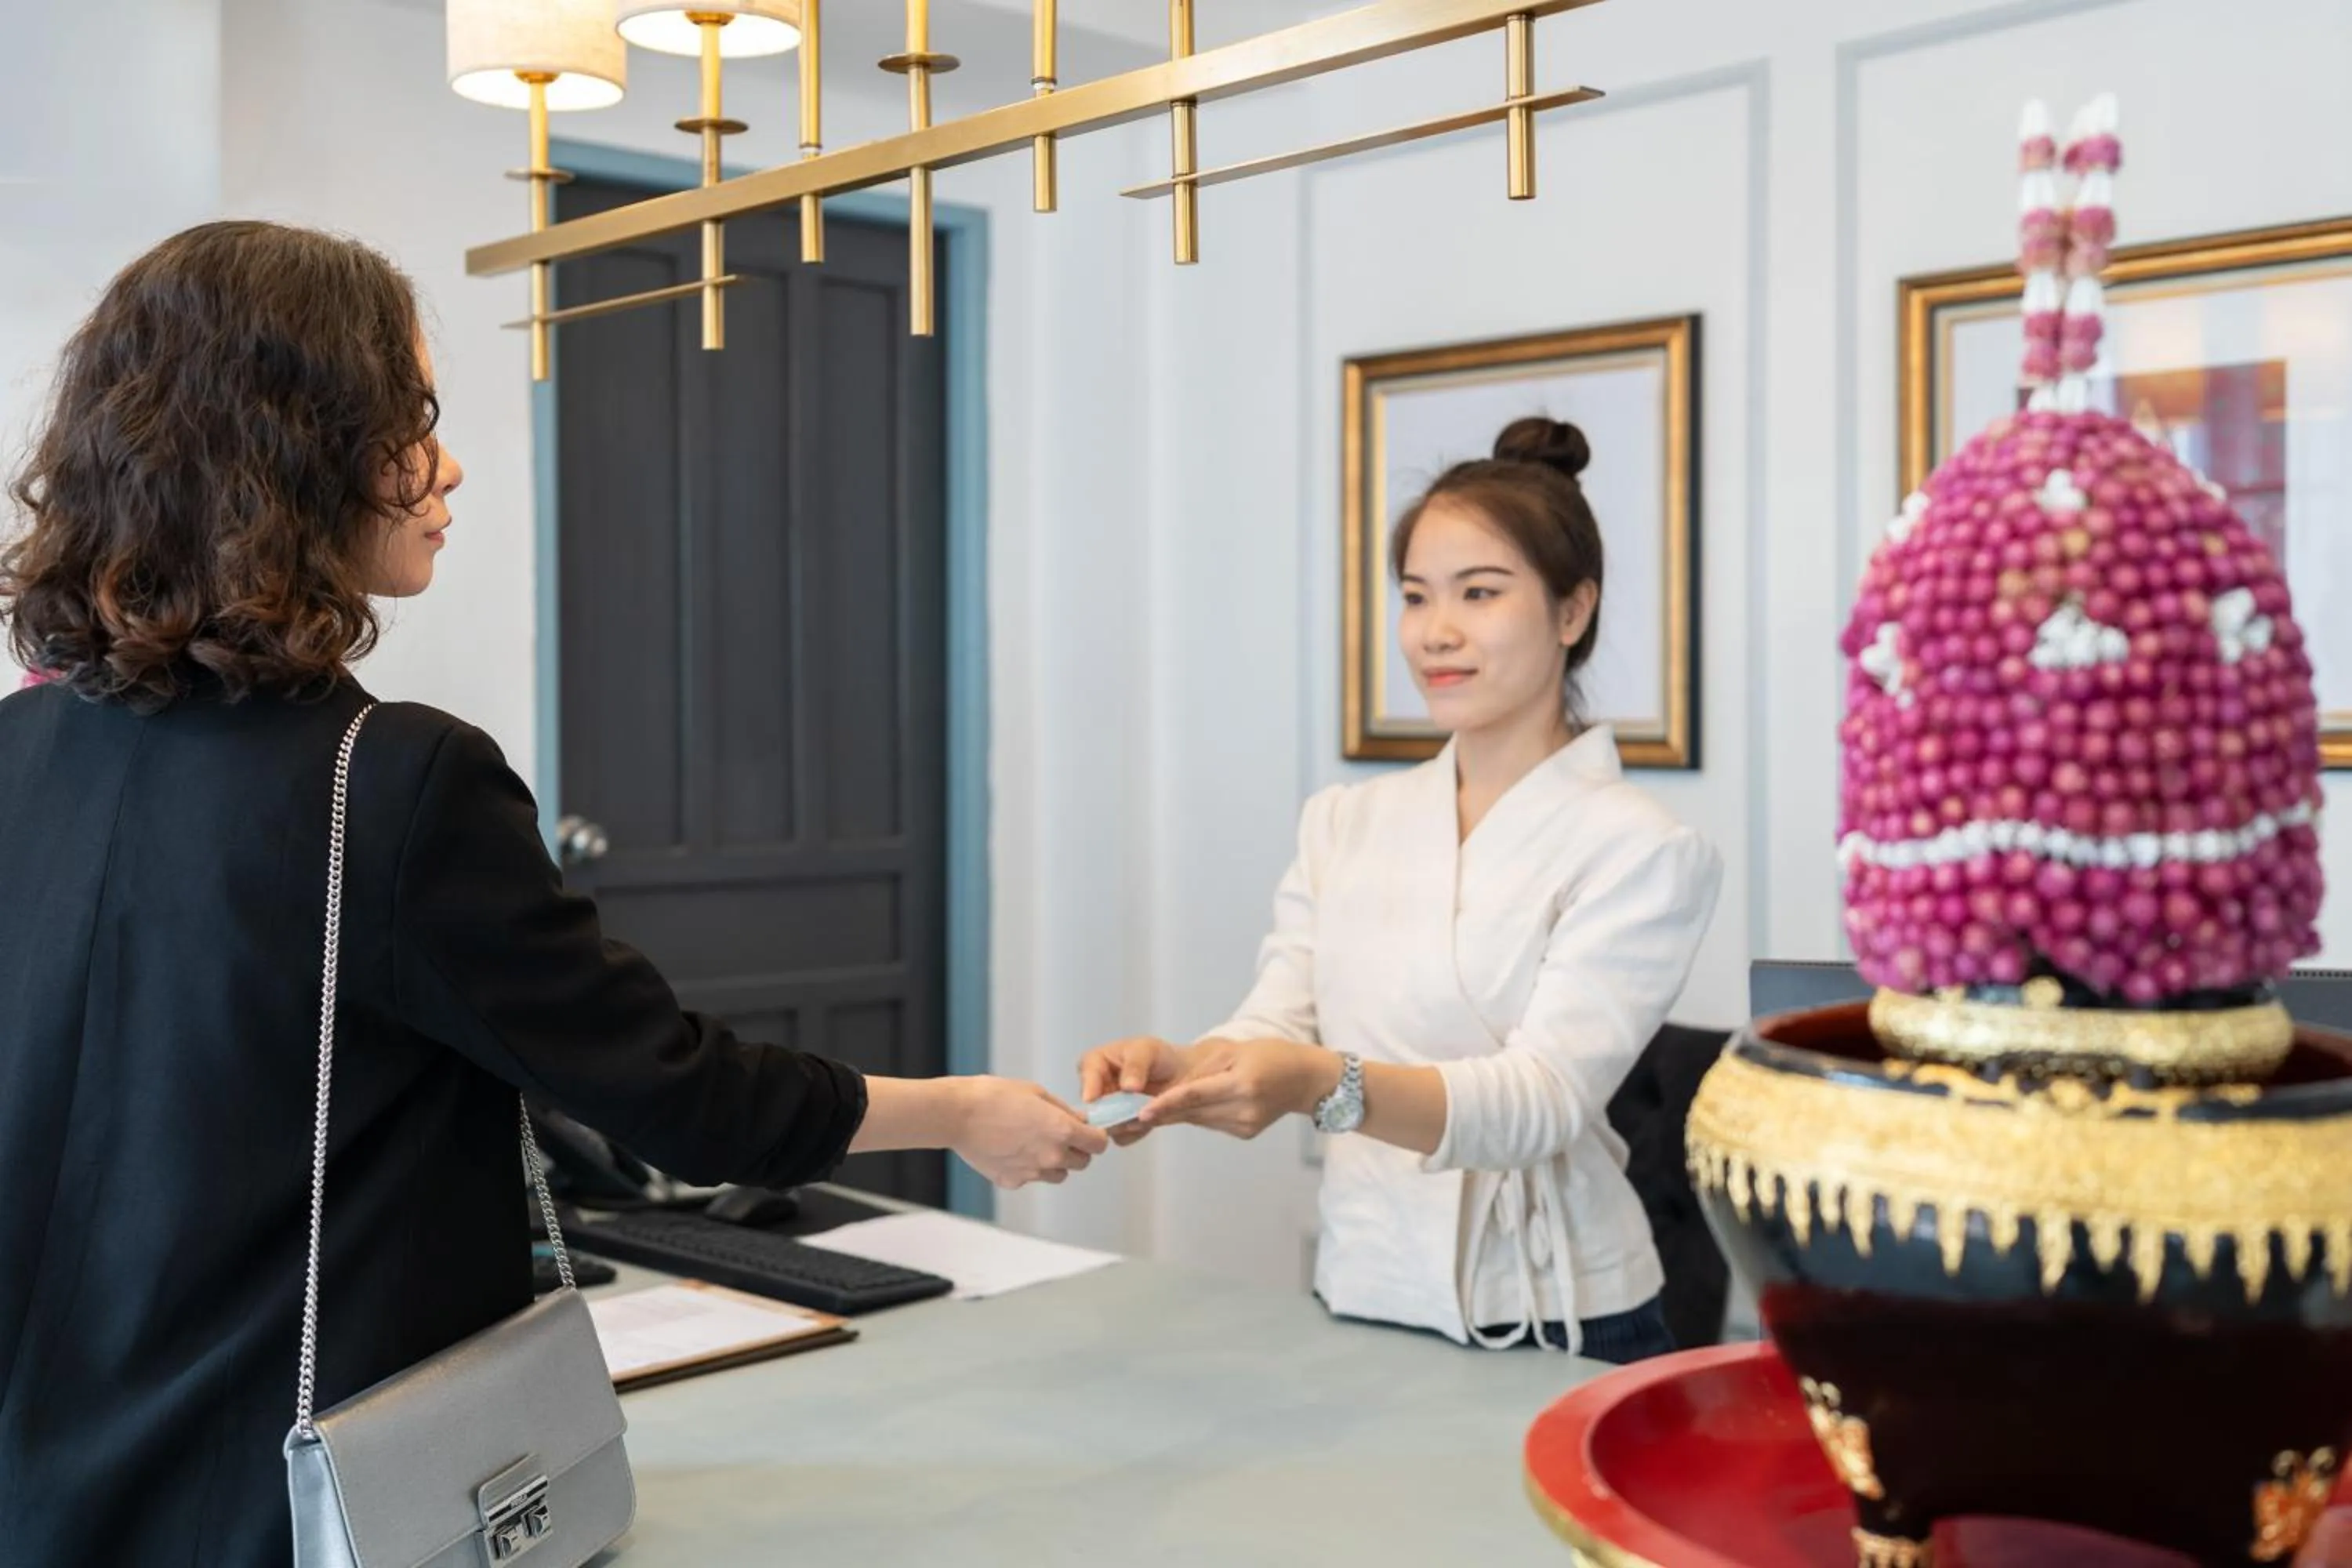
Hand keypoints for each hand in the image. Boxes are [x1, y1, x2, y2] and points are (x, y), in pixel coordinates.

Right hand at [949, 1077, 1108, 1188]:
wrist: (957, 1115)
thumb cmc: (993, 1097)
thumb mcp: (1036, 1092)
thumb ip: (1063, 1111)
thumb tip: (1079, 1121)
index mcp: (1062, 1131)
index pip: (1098, 1144)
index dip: (1096, 1137)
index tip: (1088, 1132)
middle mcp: (1051, 1157)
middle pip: (1082, 1163)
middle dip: (1077, 1150)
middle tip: (1060, 1135)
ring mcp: (1031, 1173)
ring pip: (1059, 1175)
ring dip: (1055, 1162)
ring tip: (1034, 1143)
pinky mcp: (1012, 1182)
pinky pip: (1031, 1178)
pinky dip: (1028, 1168)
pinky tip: (1012, 1150)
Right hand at [1077, 1036, 1191, 1145]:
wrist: (1181, 1077)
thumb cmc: (1160, 1057)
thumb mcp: (1147, 1050)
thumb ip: (1136, 1065)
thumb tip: (1128, 1087)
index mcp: (1098, 1062)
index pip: (1087, 1071)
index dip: (1088, 1085)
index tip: (1092, 1099)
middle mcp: (1098, 1088)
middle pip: (1091, 1104)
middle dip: (1107, 1111)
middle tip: (1125, 1113)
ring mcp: (1108, 1109)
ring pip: (1105, 1124)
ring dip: (1123, 1123)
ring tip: (1145, 1115)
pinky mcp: (1121, 1126)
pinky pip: (1121, 1136)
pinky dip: (1136, 1132)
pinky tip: (1149, 1121)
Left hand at [1137, 1038, 1337, 1140]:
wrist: (1306, 1079)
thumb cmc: (1272, 1056)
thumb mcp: (1236, 1051)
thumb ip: (1204, 1069)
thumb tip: (1171, 1086)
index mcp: (1243, 1084)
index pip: (1196, 1096)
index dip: (1167, 1105)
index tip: (1142, 1112)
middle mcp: (1243, 1109)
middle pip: (1193, 1112)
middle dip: (1160, 1113)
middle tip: (1127, 1116)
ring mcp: (1244, 1125)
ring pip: (1199, 1119)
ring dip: (1174, 1114)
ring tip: (1146, 1110)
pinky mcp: (1244, 1133)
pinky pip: (1211, 1122)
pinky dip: (1196, 1114)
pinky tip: (1188, 1107)